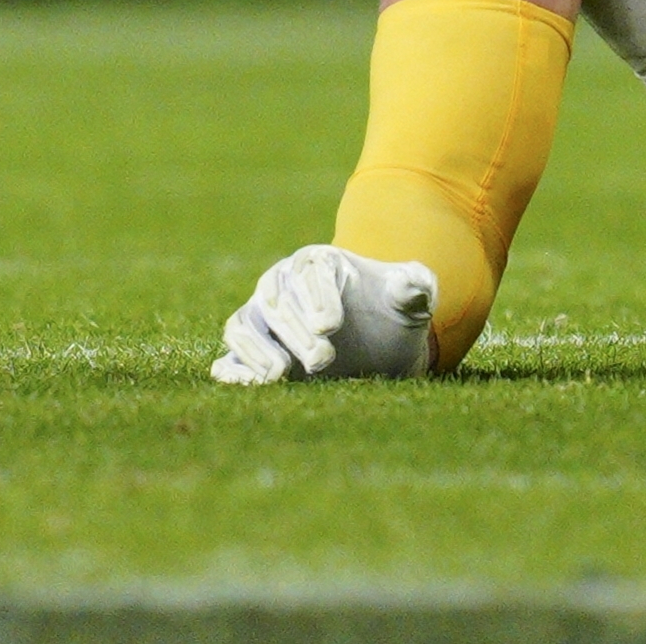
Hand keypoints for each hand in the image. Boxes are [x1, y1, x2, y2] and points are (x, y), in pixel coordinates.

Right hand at [210, 244, 436, 384]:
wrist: (377, 344)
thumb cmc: (392, 313)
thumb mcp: (413, 299)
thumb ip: (414, 288)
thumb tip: (409, 286)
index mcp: (321, 262)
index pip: (310, 270)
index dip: (317, 297)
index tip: (330, 326)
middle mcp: (283, 285)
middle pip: (276, 301)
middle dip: (296, 331)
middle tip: (324, 360)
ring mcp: (262, 319)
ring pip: (244, 325)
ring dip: (258, 350)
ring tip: (281, 374)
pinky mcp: (251, 353)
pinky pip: (230, 356)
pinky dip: (234, 369)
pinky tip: (251, 383)